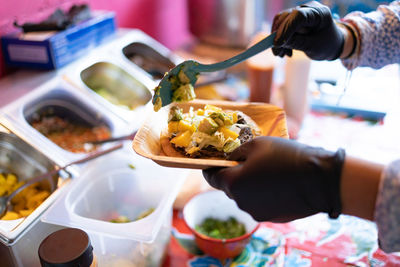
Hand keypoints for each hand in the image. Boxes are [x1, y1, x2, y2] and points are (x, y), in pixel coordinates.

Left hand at [202, 137, 344, 221]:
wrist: (320, 180)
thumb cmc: (286, 157)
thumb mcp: (257, 144)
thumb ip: (237, 152)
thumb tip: (230, 157)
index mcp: (233, 183)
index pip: (211, 177)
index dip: (211, 168)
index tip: (214, 161)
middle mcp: (241, 202)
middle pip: (229, 187)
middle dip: (234, 175)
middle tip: (248, 162)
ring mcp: (256, 213)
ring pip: (245, 196)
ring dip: (250, 185)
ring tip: (267, 172)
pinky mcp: (272, 218)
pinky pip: (260, 203)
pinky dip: (263, 195)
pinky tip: (278, 184)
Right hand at [271, 1, 343, 59]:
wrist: (331, 44)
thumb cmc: (326, 45)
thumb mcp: (313, 47)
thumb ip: (297, 43)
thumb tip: (278, 43)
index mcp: (319, 13)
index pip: (298, 16)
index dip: (286, 29)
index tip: (277, 44)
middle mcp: (308, 9)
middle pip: (286, 17)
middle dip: (279, 36)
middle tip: (277, 53)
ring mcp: (300, 12)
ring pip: (281, 21)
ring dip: (278, 38)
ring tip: (281, 54)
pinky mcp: (294, 19)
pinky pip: (281, 26)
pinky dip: (280, 38)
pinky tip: (284, 51)